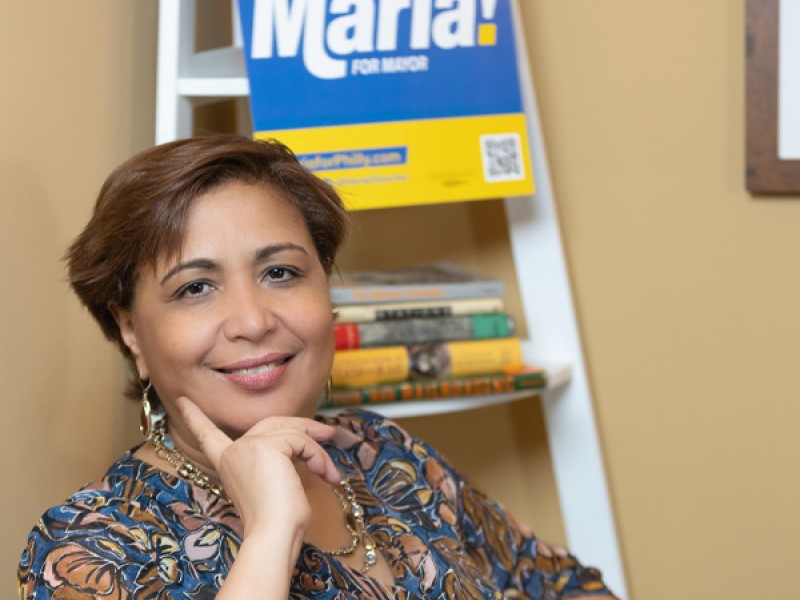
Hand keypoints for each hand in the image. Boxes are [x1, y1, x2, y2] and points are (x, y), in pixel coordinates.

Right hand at [176, 397, 339, 544]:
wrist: (274, 535)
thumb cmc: (277, 521)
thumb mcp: (273, 484)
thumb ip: (275, 460)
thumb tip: (305, 444)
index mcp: (227, 462)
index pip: (208, 435)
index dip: (195, 416)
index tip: (182, 399)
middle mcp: (233, 451)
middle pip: (272, 423)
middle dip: (302, 427)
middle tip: (328, 434)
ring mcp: (249, 445)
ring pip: (293, 432)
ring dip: (317, 451)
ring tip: (329, 474)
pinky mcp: (267, 446)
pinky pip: (302, 441)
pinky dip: (319, 457)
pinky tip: (325, 475)